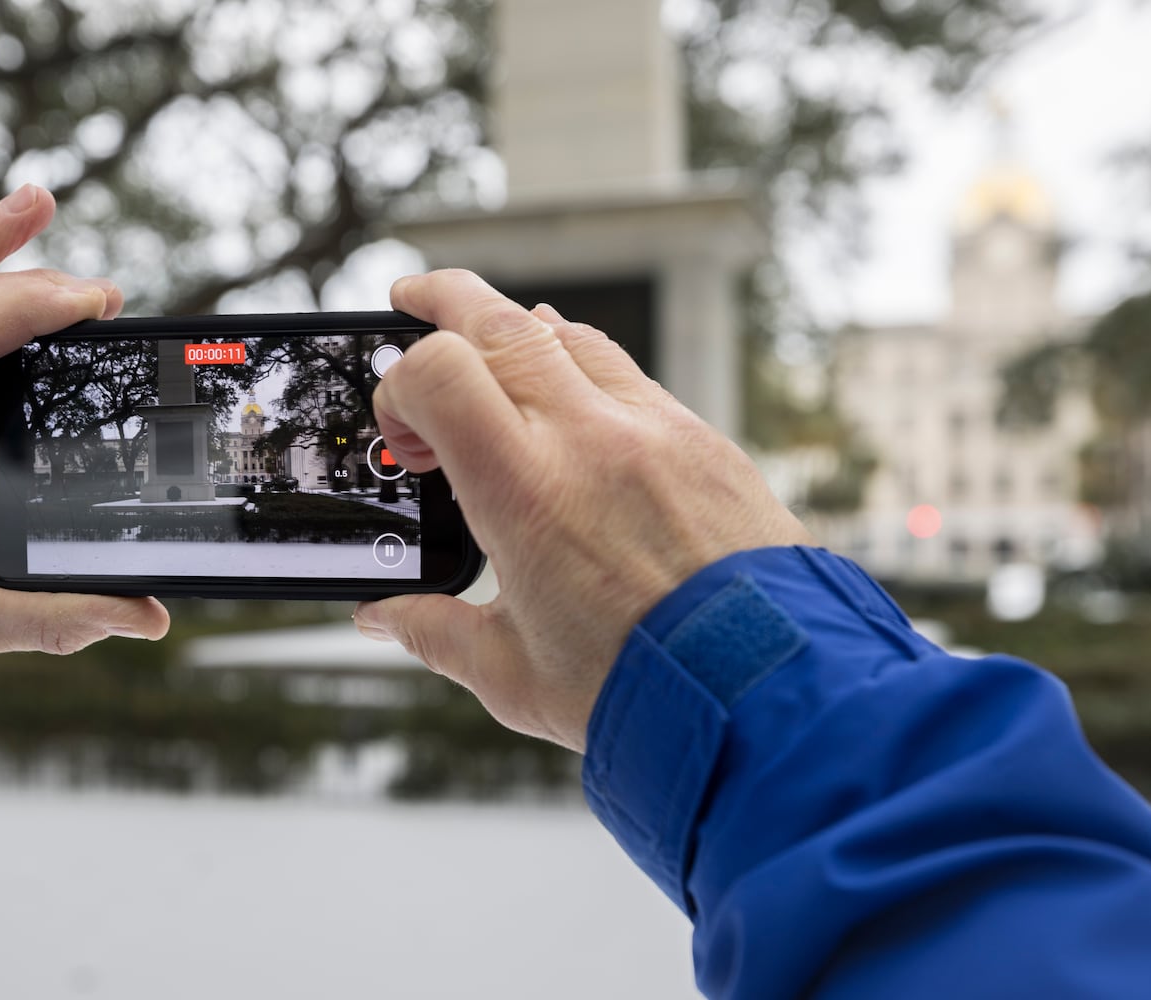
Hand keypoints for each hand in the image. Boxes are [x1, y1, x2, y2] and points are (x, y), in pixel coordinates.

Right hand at [353, 270, 810, 751]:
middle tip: (413, 302)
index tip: (400, 434)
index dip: (399, 386)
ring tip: (491, 349)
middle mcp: (590, 439)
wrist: (765, 694)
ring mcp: (655, 431)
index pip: (439, 372)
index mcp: (525, 491)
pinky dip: (585, 365)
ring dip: (517, 329)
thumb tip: (385, 618)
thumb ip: (435, 634)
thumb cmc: (641, 691)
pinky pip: (632, 374)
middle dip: (443, 301)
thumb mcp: (513, 674)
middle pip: (499, 320)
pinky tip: (574, 394)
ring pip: (571, 335)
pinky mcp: (705, 443)